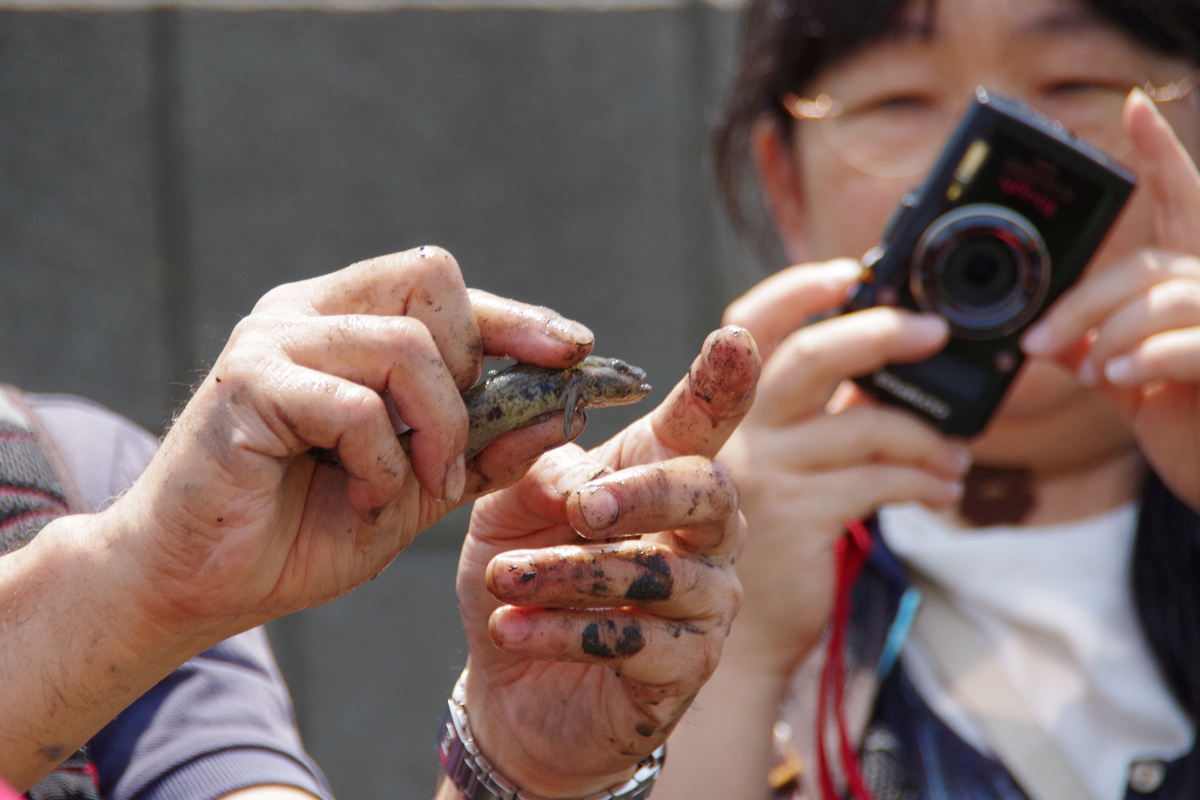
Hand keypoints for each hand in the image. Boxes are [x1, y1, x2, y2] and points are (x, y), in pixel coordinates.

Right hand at [110, 246, 594, 641]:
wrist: (199, 584)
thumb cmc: (301, 530)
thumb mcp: (416, 487)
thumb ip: (481, 448)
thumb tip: (562, 413)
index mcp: (343, 321)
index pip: (444, 284)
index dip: (516, 315)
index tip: (575, 350)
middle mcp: (307, 313)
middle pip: (431, 281)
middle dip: (472, 371)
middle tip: (453, 451)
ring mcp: (272, 340)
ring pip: (405, 347)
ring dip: (436, 430)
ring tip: (418, 487)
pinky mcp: (245, 384)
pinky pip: (356, 407)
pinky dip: (381, 464)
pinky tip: (363, 498)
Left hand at [452, 326, 757, 797]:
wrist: (509, 685)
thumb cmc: (521, 576)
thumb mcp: (505, 514)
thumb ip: (535, 475)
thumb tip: (570, 473)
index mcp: (660, 476)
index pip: (701, 423)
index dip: (722, 383)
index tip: (735, 338)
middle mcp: (702, 533)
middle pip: (707, 491)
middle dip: (643, 492)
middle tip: (578, 506)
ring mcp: (704, 601)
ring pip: (659, 573)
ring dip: (571, 573)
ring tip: (503, 578)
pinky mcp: (685, 667)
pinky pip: (637, 640)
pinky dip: (565, 630)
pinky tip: (510, 628)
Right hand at [716, 260, 969, 676]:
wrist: (738, 639)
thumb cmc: (765, 545)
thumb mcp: (774, 471)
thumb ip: (814, 421)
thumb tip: (887, 373)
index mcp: (729, 411)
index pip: (749, 327)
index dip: (796, 291)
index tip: (849, 272)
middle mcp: (738, 434)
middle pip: (810, 358)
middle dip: (877, 334)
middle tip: (932, 331)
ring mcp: (766, 474)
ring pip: (865, 424)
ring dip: (928, 436)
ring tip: (958, 459)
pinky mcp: (799, 516)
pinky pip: (881, 479)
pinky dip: (925, 480)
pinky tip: (942, 492)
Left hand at [1022, 90, 1199, 511]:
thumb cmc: (1190, 430)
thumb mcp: (1129, 384)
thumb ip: (1094, 350)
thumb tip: (1045, 339)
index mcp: (1194, 284)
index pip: (1181, 203)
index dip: (1159, 155)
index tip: (1131, 108)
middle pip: (1145, 265)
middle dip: (1081, 302)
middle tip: (1036, 342)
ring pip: (1164, 296)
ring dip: (1108, 332)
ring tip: (1085, 367)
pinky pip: (1192, 342)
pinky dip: (1146, 356)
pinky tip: (1117, 377)